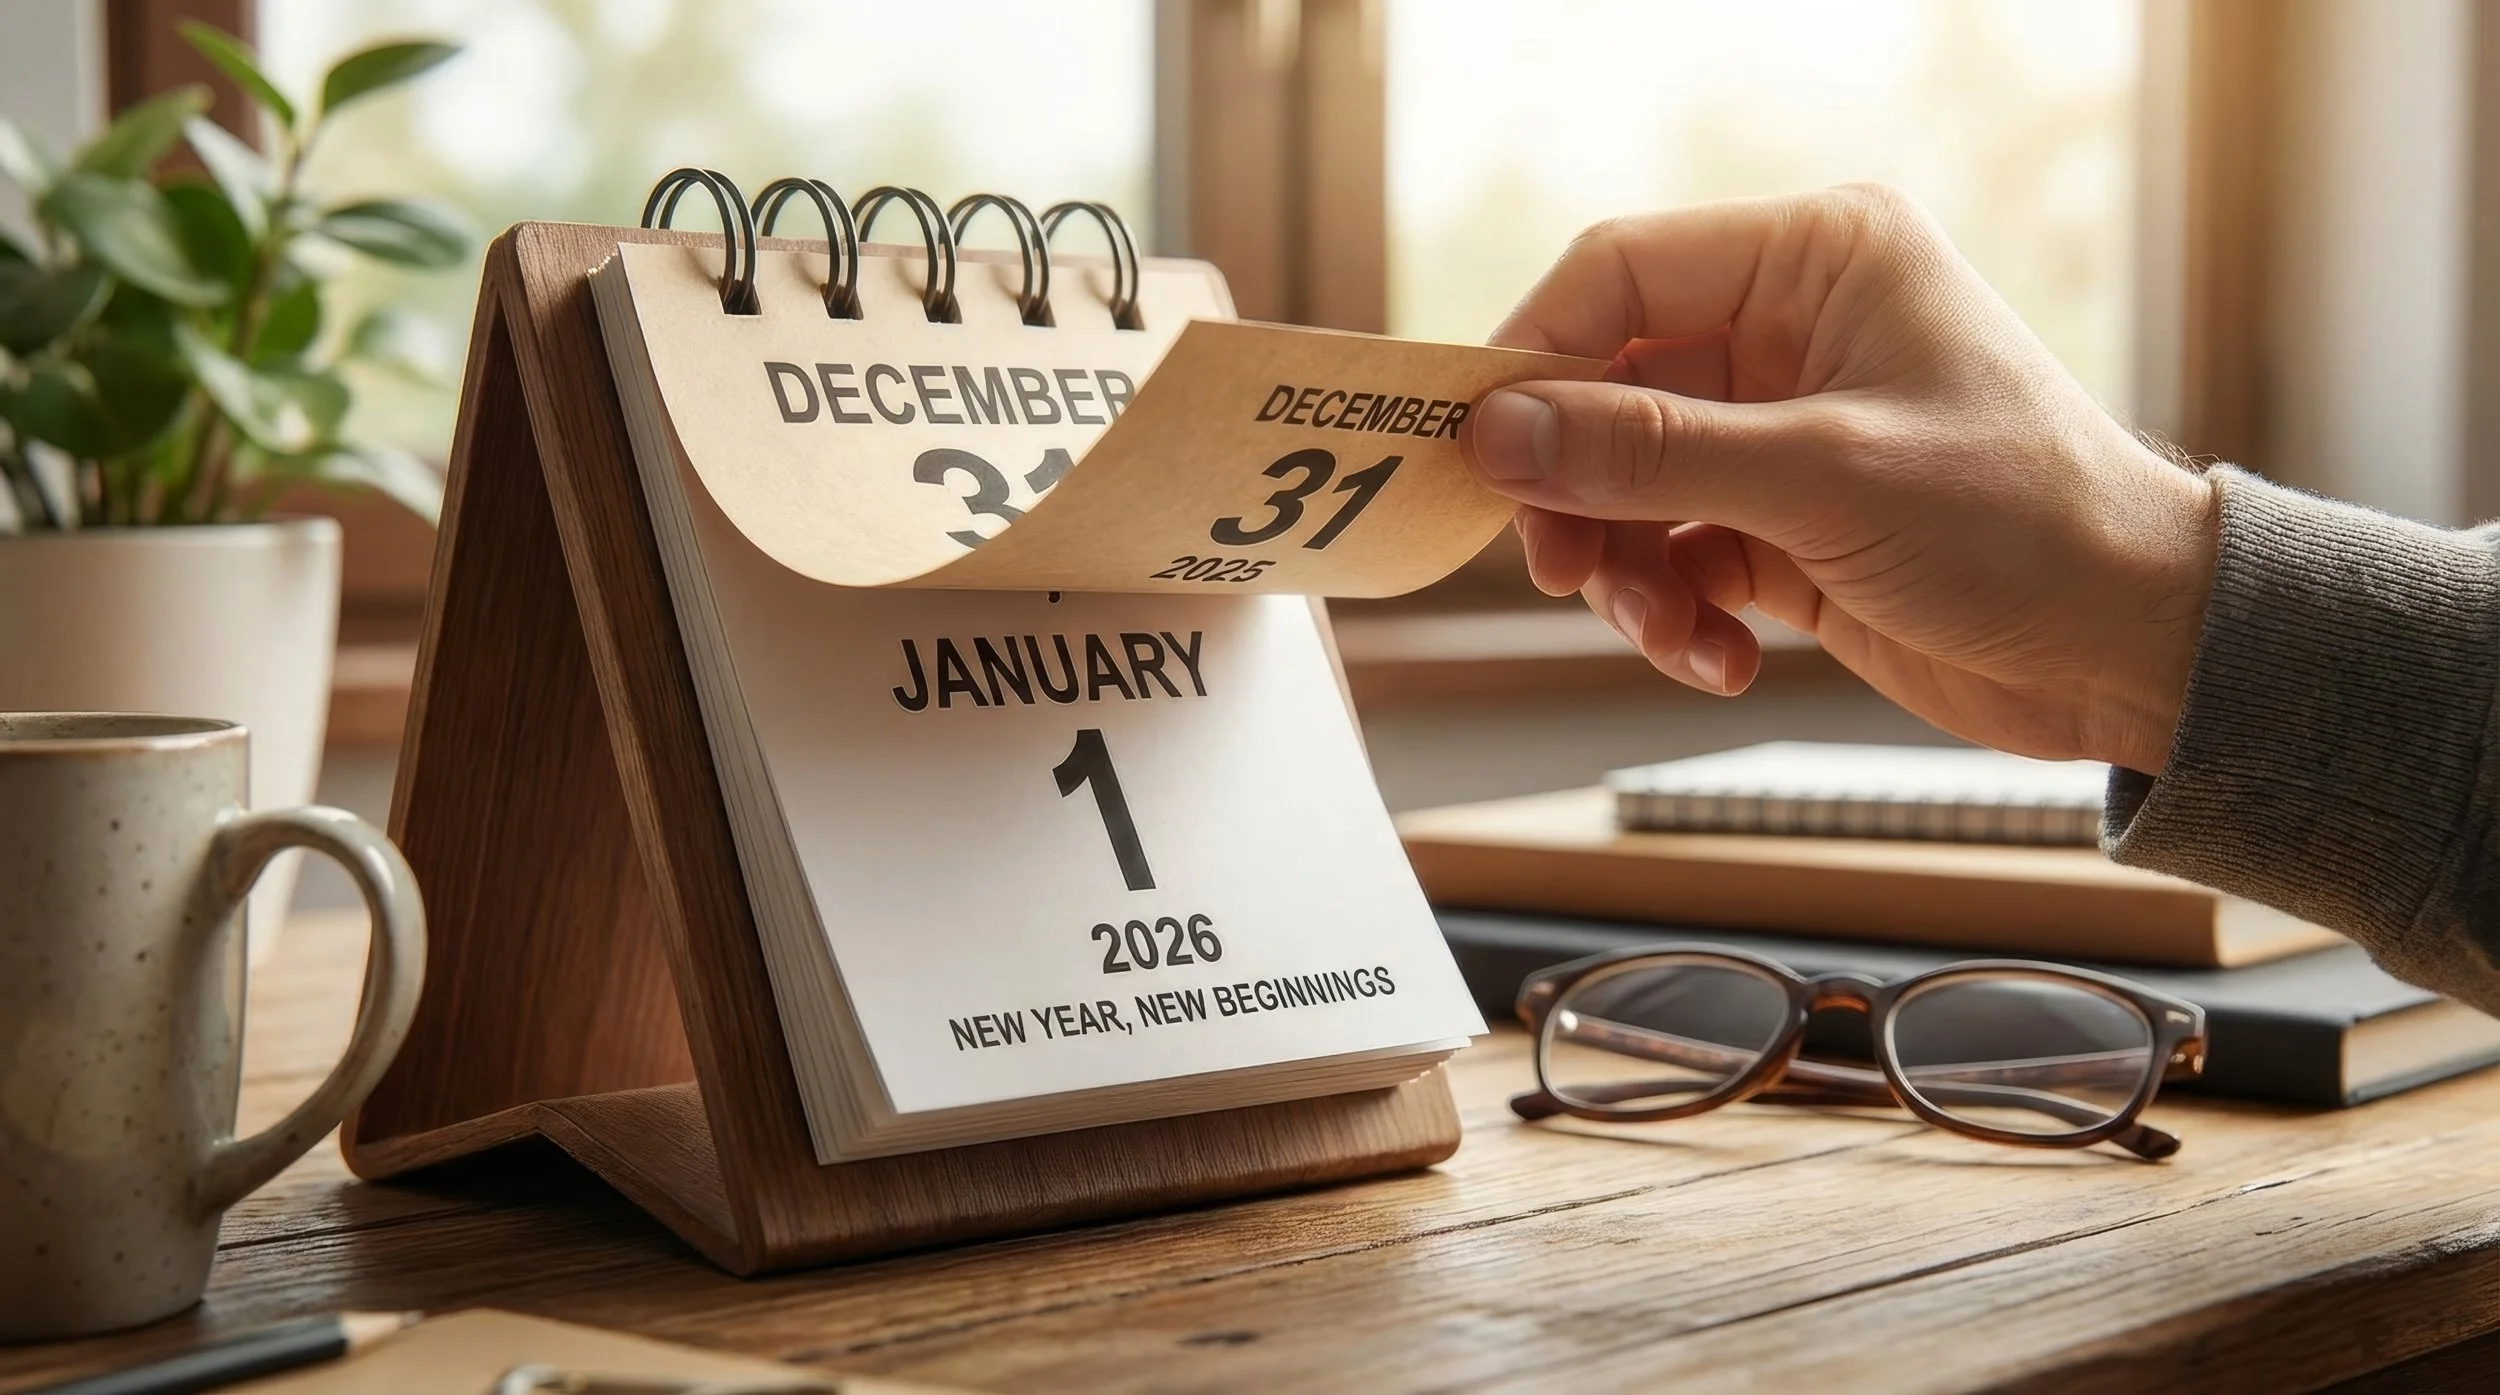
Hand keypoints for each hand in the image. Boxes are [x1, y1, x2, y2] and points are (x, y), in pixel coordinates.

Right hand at [1459, 185, 2217, 773]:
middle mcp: (1790, 330)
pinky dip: (1676, 614)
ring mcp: (1782, 430)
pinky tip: (1720, 659)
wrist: (2133, 649)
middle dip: (1579, 492)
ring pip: (1628, 487)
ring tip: (1667, 630)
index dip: (1533, 355)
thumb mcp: (1822, 478)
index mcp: (1815, 260)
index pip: (1620, 274)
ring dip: (1627, 571)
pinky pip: (1674, 556)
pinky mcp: (1783, 522)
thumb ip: (1649, 454)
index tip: (1476, 447)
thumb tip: (1501, 432)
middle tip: (1560, 569)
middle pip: (1606, 392)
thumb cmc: (2024, 524)